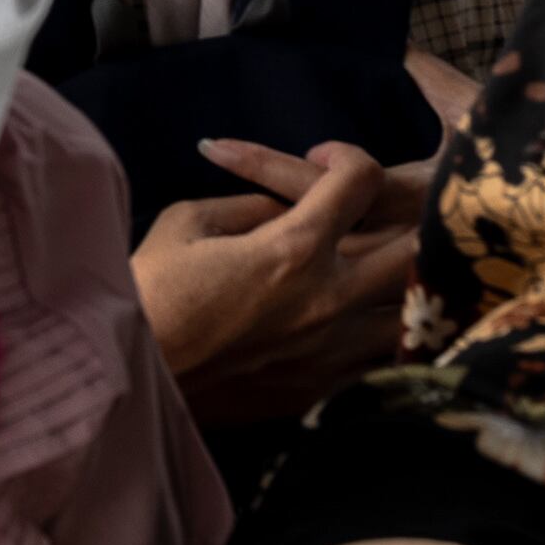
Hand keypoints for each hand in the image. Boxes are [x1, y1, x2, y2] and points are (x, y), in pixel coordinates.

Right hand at [135, 138, 419, 425]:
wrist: (130, 372)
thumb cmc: (148, 288)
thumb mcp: (185, 223)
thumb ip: (250, 206)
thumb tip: (285, 206)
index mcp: (293, 247)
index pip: (360, 179)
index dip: (347, 156)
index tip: (323, 160)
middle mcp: (328, 298)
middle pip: (414, 248)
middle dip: (405, 220)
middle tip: (377, 215)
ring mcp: (332, 349)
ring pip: (414, 314)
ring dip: (405, 287)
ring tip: (382, 274)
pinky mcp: (323, 388)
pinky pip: (383, 360)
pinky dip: (383, 337)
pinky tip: (360, 324)